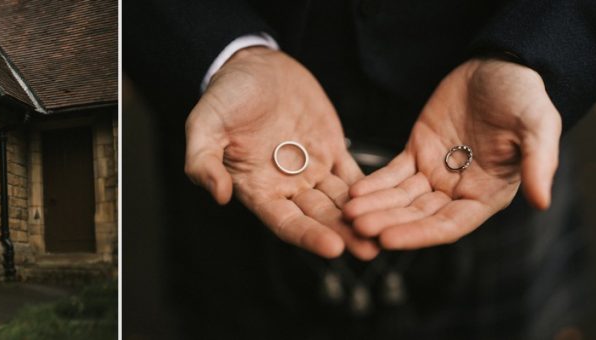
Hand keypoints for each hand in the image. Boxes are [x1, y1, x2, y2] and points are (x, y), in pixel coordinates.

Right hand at [186, 47, 377, 259]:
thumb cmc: (223, 97)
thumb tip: (219, 196)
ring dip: (362, 219)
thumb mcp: (203, 126)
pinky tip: (391, 200)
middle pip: (318, 218)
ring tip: (386, 233)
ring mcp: (311, 168)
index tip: (332, 248)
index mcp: (256, 188)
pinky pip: (354, 174)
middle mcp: (285, 186)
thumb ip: (203, 162)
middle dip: (344, 235)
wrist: (252, 66)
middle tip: (369, 250)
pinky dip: (372, 189)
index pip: (285, 222)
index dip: (308, 236)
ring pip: (340, 202)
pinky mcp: (331, 149)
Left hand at [344, 58, 561, 249]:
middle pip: (417, 215)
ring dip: (375, 207)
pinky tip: (352, 192)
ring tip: (347, 213)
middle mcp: (458, 191)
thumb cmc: (525, 96)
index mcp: (488, 194)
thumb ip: (538, 163)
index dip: (419, 234)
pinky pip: (391, 173)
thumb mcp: (538, 125)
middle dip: (387, 222)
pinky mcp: (417, 152)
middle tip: (356, 228)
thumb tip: (542, 202)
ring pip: (400, 198)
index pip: (449, 224)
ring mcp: (435, 172)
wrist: (499, 65)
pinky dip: (373, 184)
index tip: (389, 239)